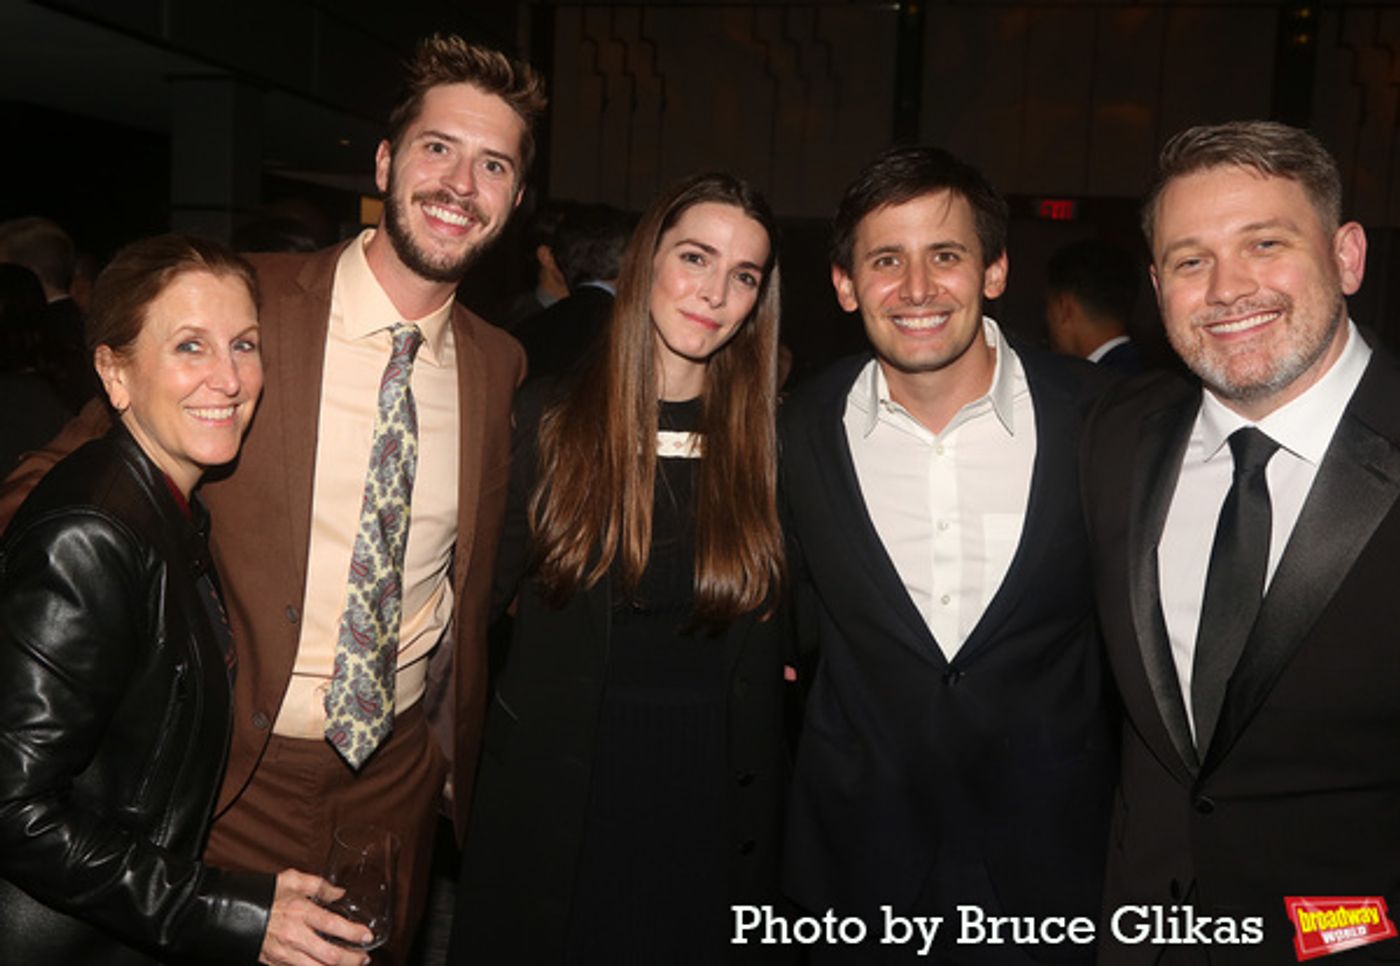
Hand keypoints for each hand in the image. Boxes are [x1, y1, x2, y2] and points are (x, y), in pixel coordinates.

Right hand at [258, 869, 372, 965]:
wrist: (233, 912)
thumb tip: (340, 892)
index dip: (354, 933)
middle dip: (352, 960)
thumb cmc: (264, 894)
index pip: (334, 925)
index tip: (367, 936)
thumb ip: (319, 885)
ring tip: (352, 964)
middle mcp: (295, 936)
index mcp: (301, 912)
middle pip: (330, 956)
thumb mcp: (292, 880)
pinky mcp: (277, 963)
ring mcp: (285, 953)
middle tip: (364, 957)